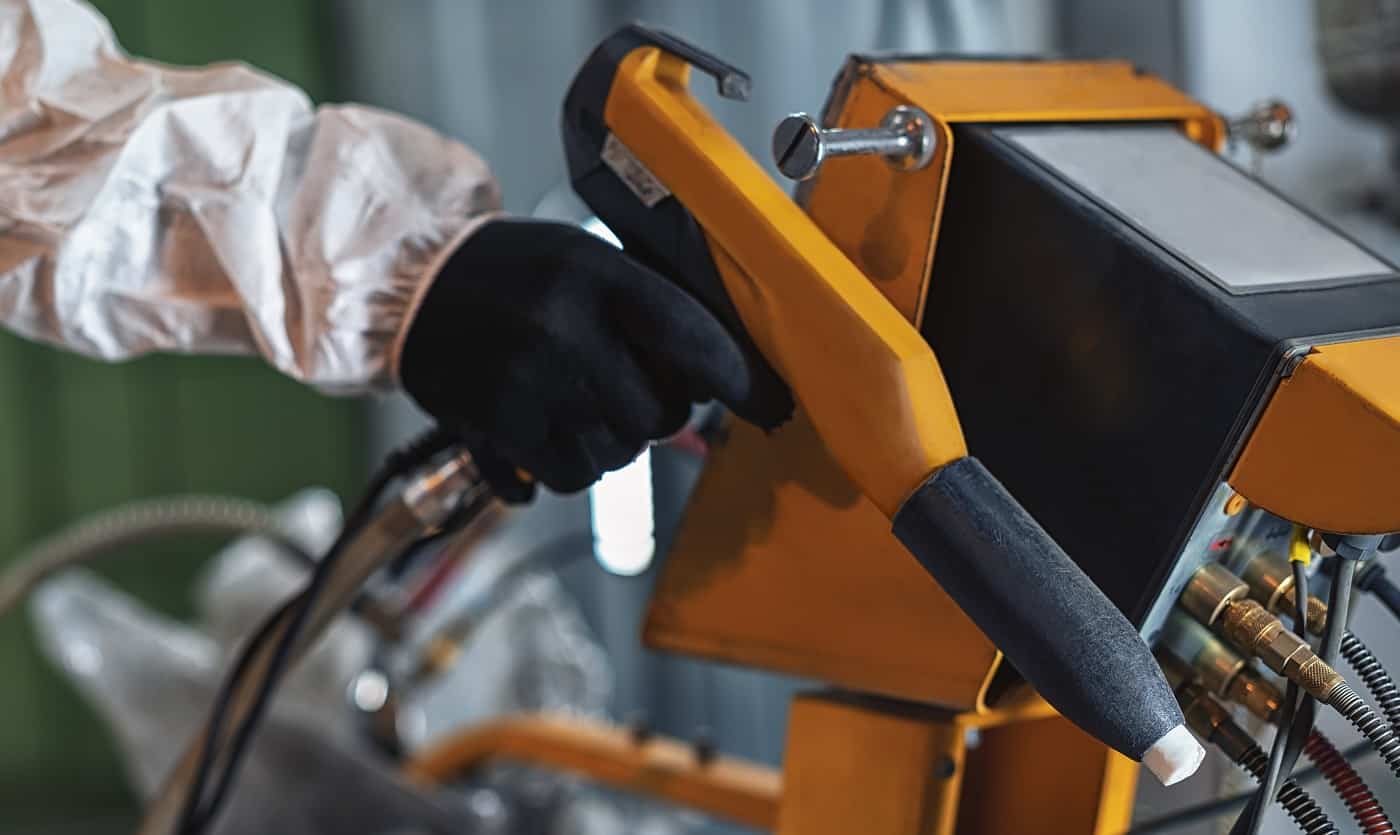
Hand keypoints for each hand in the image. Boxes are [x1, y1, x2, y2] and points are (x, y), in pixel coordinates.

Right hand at [400, 218, 791, 499]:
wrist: (408, 284)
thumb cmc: (516, 272)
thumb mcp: (586, 260)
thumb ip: (650, 310)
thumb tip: (721, 383)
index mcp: (596, 273)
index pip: (690, 335)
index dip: (741, 379)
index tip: (771, 404)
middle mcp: (563, 326)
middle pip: (659, 412)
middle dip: (657, 411)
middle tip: (628, 389)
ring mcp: (527, 380)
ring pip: (619, 454)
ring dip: (613, 442)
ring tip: (578, 405)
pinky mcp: (495, 424)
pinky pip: (571, 478)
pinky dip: (571, 466)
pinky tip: (549, 432)